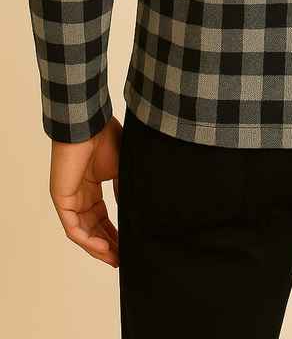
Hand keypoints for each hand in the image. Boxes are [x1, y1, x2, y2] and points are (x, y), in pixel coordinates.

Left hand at [49, 116, 121, 267]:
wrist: (90, 125)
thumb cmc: (107, 139)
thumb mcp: (123, 171)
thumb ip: (125, 193)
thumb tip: (137, 215)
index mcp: (93, 188)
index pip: (103, 219)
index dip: (116, 234)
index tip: (129, 247)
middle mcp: (80, 196)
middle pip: (93, 229)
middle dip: (109, 246)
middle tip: (124, 260)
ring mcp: (69, 199)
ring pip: (83, 232)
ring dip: (99, 248)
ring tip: (116, 259)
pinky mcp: (61, 199)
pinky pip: (73, 228)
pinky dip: (88, 240)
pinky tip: (104, 247)